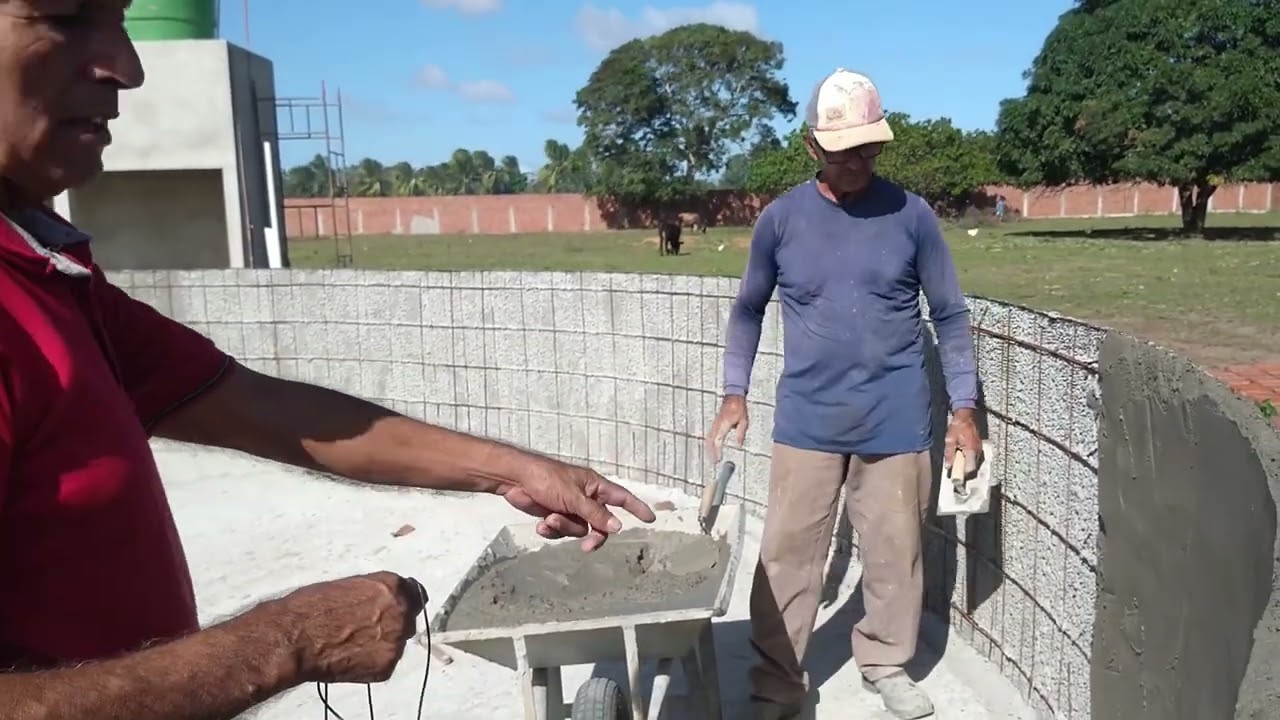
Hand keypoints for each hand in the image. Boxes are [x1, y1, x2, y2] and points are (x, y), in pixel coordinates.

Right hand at [279, 572, 424, 683]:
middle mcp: (401, 612)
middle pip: (408, 618)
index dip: (402, 602)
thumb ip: (375, 592)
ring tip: (352, 643)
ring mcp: (396, 641)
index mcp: (392, 586)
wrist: (296, 637)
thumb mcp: (349, 585)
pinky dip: (372, 662)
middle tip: (367, 629)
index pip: (415, 594)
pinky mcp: (387, 666)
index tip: (395, 608)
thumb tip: (382, 600)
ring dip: (383, 643)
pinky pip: (386, 663)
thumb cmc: (312, 607)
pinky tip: (350, 656)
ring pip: (398, 642)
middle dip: (393, 623)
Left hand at [498, 459, 656, 551]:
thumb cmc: (546, 479)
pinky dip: (552, 530)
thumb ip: (596, 514)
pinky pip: (562, 531)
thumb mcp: (574, 498)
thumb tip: (618, 527)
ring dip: (564, 528)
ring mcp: (571, 508)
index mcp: (595, 486)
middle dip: (593, 535)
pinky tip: (542, 524)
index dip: (637, 508)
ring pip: (579, 529)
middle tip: (587, 546)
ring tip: (550, 518)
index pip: (622, 498)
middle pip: (601, 523)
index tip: (651, 518)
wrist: (516, 480)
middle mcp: (586, 498)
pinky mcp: (555, 515)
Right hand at [705, 395, 748, 463]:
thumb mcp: (744, 421)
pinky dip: (710, 442)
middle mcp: (717, 425)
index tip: (718, 459)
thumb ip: (740, 434)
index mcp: (724, 424)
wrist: (733, 396)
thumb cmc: (739, 407)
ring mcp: (715, 423)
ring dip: (709, 448)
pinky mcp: (715, 423)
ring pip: (709, 438)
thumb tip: (738, 445)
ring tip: (712, 457)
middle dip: (711, 452)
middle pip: (710, 441)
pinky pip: (710, 434)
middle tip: (713, 462)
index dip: (717, 451)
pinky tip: (712, 447)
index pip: (718, 440)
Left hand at [944, 408, 982, 472]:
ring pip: (975, 463)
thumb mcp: (950, 439)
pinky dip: (969, 459)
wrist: (966, 415)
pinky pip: (975, 457)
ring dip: (967, 465)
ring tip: (957, 463)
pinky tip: (962, 456)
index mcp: (971, 450)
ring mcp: (980, 449)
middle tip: (956, 471)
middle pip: (973, 468)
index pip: (970, 469)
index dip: (964, 475)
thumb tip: (948, 466)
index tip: (956, 477)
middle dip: (965, 471)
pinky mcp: (979, 446)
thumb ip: (949, 453)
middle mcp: (978, 451)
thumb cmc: (957, 426)